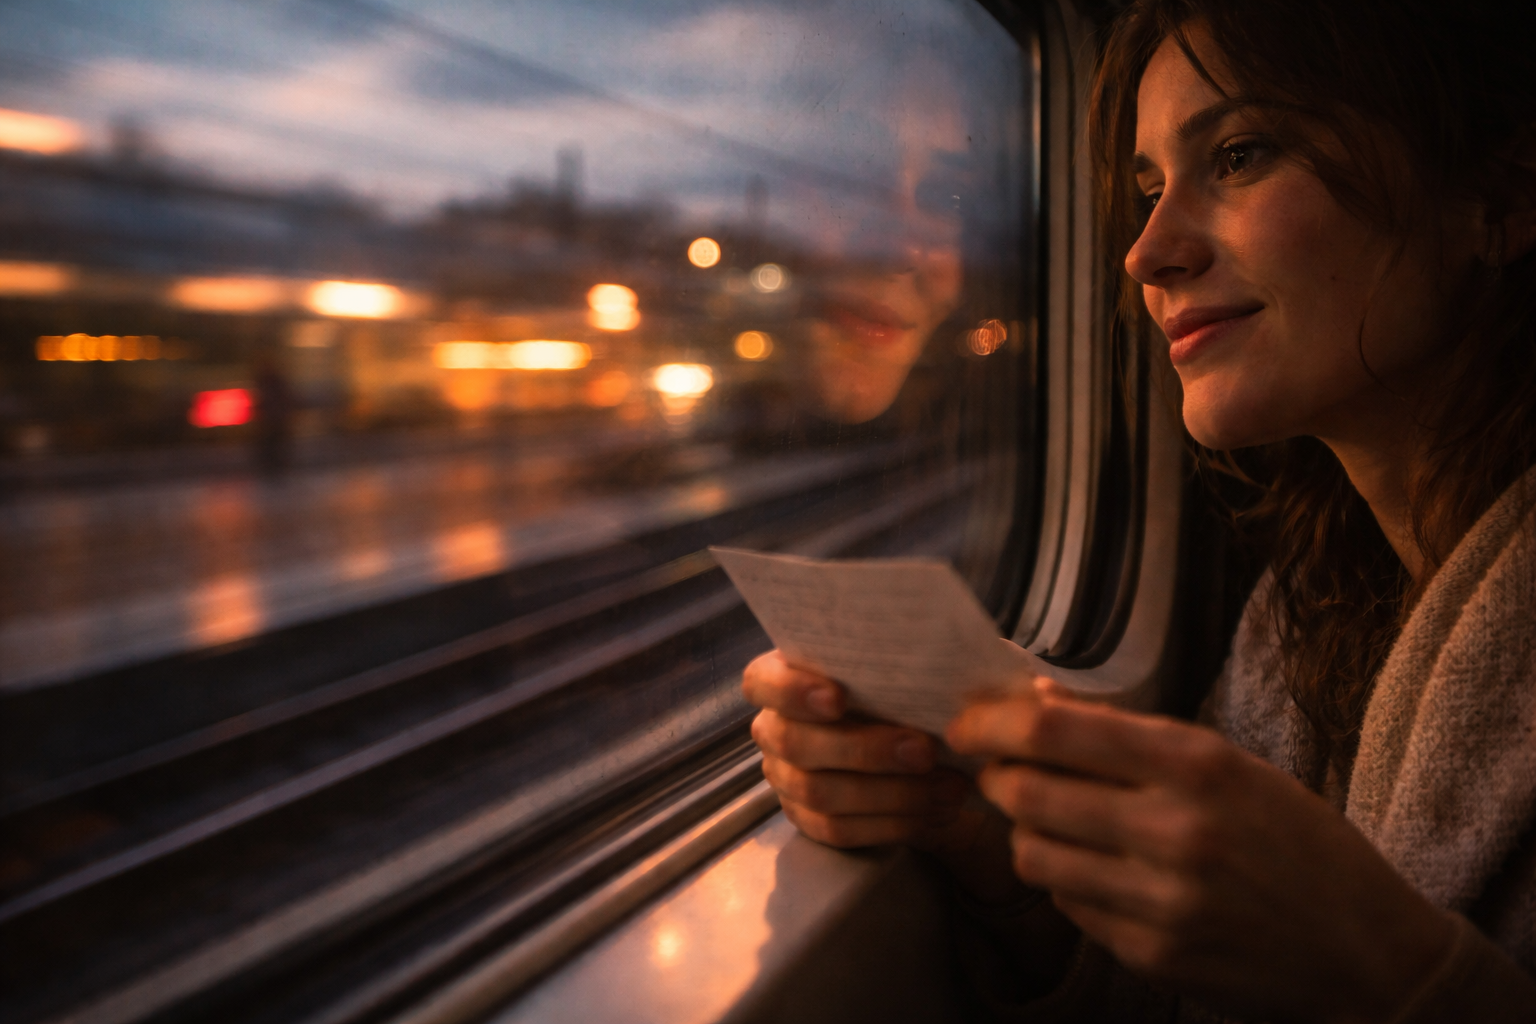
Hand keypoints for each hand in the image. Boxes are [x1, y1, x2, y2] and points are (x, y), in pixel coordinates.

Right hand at [743, 649, 970, 847]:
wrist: (914, 738)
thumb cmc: (896, 686)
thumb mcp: (890, 665)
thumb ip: (888, 661)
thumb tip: (926, 659)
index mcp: (779, 680)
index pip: (761, 682)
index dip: (792, 691)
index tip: (838, 698)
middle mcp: (774, 730)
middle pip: (796, 744)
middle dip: (864, 750)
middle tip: (925, 751)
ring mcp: (786, 778)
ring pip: (820, 793)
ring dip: (891, 793)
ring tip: (949, 786)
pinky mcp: (808, 819)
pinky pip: (840, 830)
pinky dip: (892, 823)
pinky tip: (936, 811)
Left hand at [947, 681, 1456, 1023]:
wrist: (1366, 949)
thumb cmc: (1292, 839)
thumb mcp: (1227, 764)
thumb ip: (1129, 733)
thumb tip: (1029, 697)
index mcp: (1196, 764)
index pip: (1051, 728)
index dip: (988, 721)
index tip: (966, 720)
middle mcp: (1176, 830)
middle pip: (1023, 791)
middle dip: (994, 776)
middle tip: (998, 770)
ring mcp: (1162, 901)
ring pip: (1031, 854)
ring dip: (1025, 831)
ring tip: (1056, 821)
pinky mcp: (1152, 955)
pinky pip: (1067, 905)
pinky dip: (1067, 882)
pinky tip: (1102, 871)